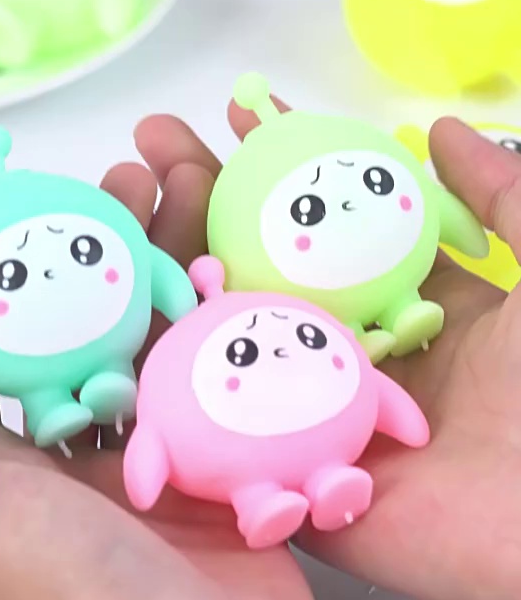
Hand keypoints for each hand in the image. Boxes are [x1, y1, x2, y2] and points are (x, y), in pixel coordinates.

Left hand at [0, 161, 328, 599]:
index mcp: (0, 456)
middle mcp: (67, 446)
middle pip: (65, 318)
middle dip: (75, 242)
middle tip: (99, 177)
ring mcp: (144, 445)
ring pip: (138, 328)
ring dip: (146, 261)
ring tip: (165, 192)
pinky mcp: (210, 451)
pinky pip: (202, 364)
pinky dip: (206, 311)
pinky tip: (217, 257)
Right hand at [135, 102, 520, 599]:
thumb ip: (503, 197)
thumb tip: (440, 128)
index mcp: (401, 312)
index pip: (323, 231)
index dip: (280, 171)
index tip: (233, 113)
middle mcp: (344, 359)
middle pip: (258, 275)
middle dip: (201, 206)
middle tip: (149, 148)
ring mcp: (309, 420)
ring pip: (224, 345)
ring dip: (169, 282)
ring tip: (119, 213)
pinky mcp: (287, 485)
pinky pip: (215, 438)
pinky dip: (165, 393)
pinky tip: (118, 333)